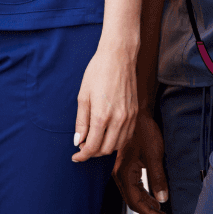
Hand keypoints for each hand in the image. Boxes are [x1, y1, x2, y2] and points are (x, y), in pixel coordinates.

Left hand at [73, 39, 137, 162]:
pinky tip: (108, 135)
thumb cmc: (98, 72)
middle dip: (93, 153)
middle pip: (106, 150)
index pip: (92, 146)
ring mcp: (129, 118)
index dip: (83, 155)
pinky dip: (117, 141)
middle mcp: (118, 120)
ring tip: (94, 141)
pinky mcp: (136, 114)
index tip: (76, 156)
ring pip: (118, 146)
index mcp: (102, 116)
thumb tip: (78, 141)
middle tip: (83, 148)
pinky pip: (127, 136)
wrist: (118, 57)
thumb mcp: (83, 95)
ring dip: (105, 148)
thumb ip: (81, 121)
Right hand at [113, 110, 168, 213]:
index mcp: (123, 171)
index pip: (135, 202)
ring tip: (161, 211)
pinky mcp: (126, 165)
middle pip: (132, 200)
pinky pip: (133, 186)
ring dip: (146, 204)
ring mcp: (121, 168)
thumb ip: (157, 178)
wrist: (138, 112)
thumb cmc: (144, 129)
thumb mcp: (153, 154)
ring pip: (132, 194)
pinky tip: (153, 197)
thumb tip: (162, 199)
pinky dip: (143, 195)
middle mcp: (119, 172)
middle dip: (149, 212)